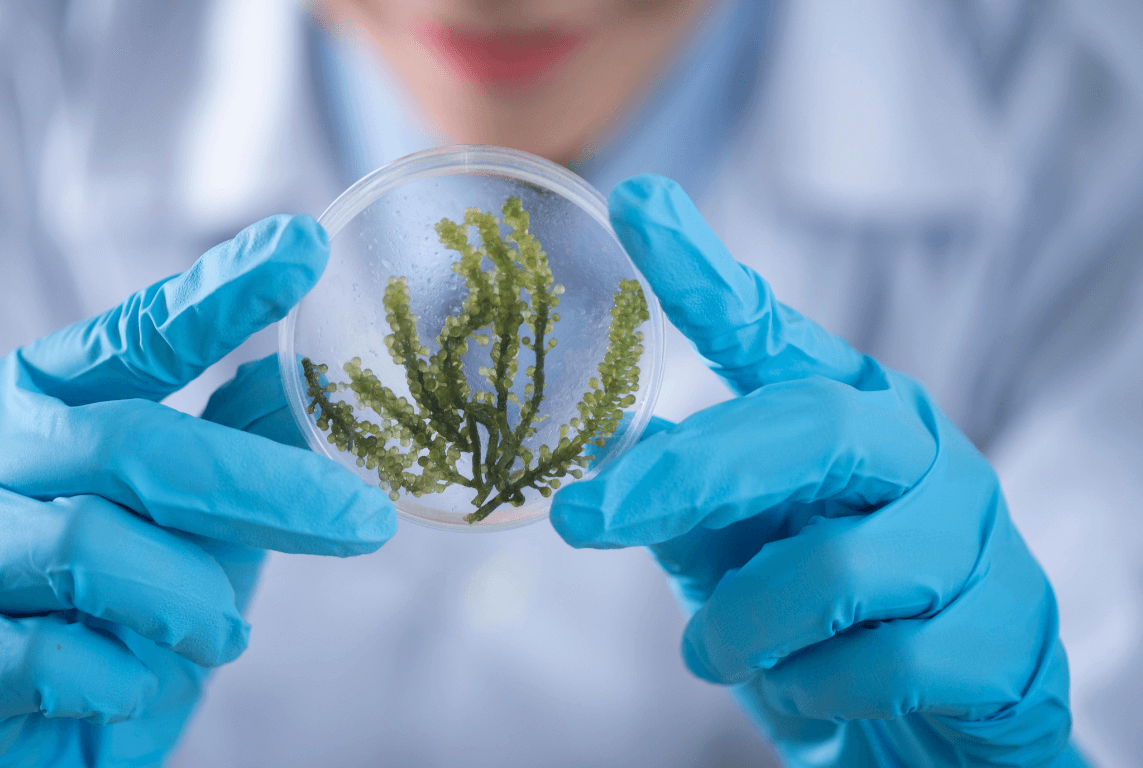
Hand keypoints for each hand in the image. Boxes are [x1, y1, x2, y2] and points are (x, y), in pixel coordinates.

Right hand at [0, 216, 394, 766]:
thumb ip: (231, 443)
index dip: (221, 294)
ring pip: (92, 549)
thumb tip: (310, 377)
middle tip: (364, 520)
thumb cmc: (98, 601)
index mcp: (33, 392)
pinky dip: (126, 675)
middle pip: (133, 443)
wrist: (5, 730)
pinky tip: (134, 679)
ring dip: (189, 601)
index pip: (135, 334)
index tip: (305, 248)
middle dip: (263, 488)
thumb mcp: (177, 514)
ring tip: (223, 633)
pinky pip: (58, 656)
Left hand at [552, 176, 1084, 766]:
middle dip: (685, 479)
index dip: (701, 272)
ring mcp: (972, 538)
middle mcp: (914, 451)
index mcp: (845, 414)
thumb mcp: (742, 557)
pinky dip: (813, 691)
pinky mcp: (1004, 634)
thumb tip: (611, 449)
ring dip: (746, 628)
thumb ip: (692, 506)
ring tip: (718, 653)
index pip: (769, 333)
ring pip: (831, 571)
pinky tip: (813, 694)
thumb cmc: (826, 628)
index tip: (635, 203)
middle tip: (582, 522)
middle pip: (802, 428)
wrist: (940, 734)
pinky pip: (878, 664)